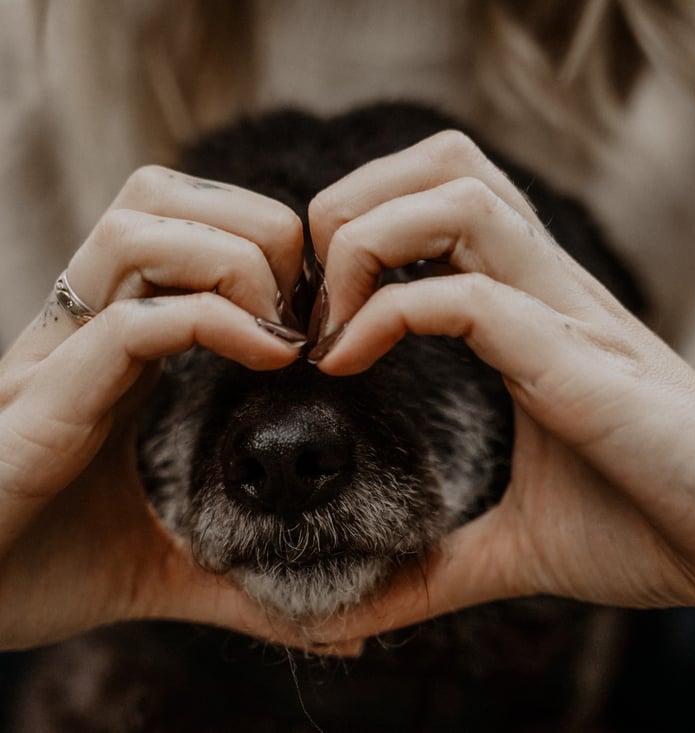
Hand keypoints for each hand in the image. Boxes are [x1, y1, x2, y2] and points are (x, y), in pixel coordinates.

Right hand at [0, 166, 312, 649]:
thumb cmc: (43, 566)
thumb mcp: (169, 555)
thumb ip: (245, 567)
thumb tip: (335, 617)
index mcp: (111, 342)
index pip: (178, 221)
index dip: (260, 236)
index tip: (316, 308)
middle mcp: (79, 330)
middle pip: (158, 197)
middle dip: (257, 226)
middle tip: (305, 304)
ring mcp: (54, 359)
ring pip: (136, 231)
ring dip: (235, 261)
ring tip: (284, 332)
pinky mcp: (39, 407)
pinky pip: (127, 323)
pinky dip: (211, 324)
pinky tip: (269, 358)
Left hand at [305, 131, 694, 642]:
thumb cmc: (649, 530)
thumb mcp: (516, 544)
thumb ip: (436, 566)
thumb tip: (353, 615)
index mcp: (531, 309)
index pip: (440, 196)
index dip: (359, 228)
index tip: (316, 314)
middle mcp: (547, 289)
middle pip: (444, 161)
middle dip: (353, 203)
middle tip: (314, 293)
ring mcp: (566, 316)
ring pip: (457, 194)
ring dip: (366, 242)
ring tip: (330, 326)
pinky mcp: (580, 363)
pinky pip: (470, 295)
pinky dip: (390, 314)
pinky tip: (348, 364)